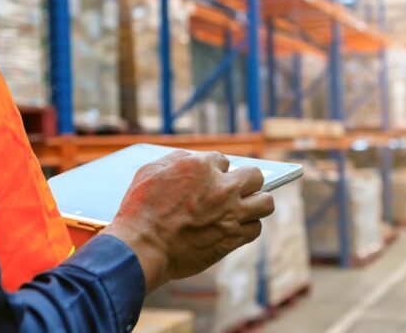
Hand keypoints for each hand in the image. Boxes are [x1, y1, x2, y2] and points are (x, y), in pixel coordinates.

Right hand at [101, 150, 273, 292]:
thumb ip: (176, 159)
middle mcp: (222, 188)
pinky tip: (237, 227)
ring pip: (265, 203)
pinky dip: (249, 227)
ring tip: (245, 208)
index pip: (223, 160)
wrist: (142, 247)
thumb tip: (193, 157)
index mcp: (201, 167)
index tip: (210, 180)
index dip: (216, 170)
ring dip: (256, 203)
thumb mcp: (150, 171)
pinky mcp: (232, 238)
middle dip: (247, 181)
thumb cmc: (140, 210)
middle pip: (255, 177)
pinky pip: (256, 229)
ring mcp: (230, 213)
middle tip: (237, 190)